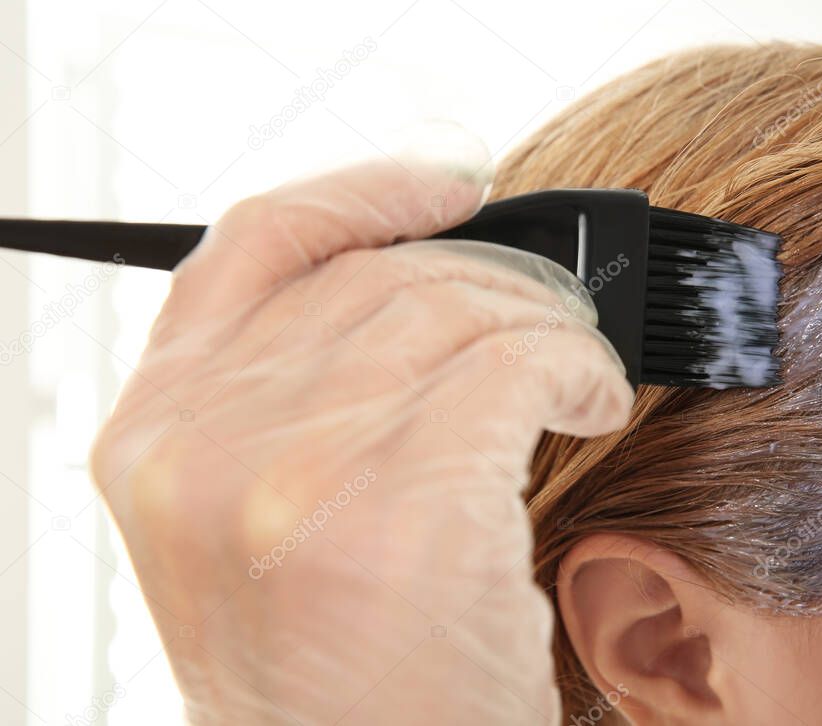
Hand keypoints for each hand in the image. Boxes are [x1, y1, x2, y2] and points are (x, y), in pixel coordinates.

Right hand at [90, 152, 632, 724]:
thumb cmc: (332, 676)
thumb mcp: (257, 526)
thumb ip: (295, 401)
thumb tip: (411, 290)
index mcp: (155, 435)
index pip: (254, 243)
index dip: (362, 191)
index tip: (451, 182)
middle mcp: (205, 444)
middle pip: (379, 275)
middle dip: (493, 283)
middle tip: (552, 319)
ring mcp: (295, 474)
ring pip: (457, 310)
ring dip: (545, 327)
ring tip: (578, 372)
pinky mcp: (404, 510)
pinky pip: (519, 364)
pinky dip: (578, 366)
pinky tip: (593, 402)